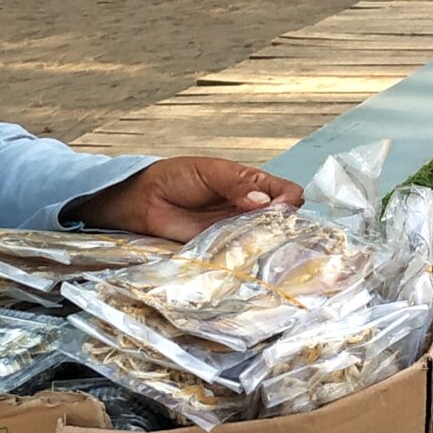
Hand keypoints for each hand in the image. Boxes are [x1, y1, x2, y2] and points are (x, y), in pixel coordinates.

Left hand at [69, 155, 303, 240]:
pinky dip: (250, 259)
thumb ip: (236, 185)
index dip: (289, 200)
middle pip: (280, 219)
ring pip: (265, 240)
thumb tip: (263, 201)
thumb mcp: (209, 172)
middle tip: (279, 230)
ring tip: (269, 247)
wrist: (144, 200)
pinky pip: (242, 256)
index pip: (284, 192)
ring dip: (270, 243)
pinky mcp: (221, 251)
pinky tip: (253, 261)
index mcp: (252, 184)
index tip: (283, 207)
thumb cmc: (176, 177)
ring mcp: (236, 232)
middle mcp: (249, 210)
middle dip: (285, 225)